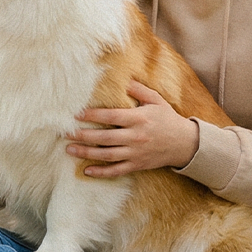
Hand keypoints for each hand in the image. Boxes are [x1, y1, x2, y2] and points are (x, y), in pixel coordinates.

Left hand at [68, 80, 200, 177]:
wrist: (184, 143)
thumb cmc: (168, 119)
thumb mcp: (156, 100)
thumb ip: (139, 90)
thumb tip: (124, 80)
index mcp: (138, 118)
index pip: (111, 116)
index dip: (92, 115)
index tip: (76, 114)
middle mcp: (135, 137)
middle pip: (104, 137)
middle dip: (83, 135)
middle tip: (66, 133)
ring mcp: (135, 153)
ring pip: (107, 155)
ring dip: (86, 153)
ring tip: (69, 149)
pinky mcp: (137, 165)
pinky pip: (116, 170)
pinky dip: (101, 172)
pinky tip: (87, 171)